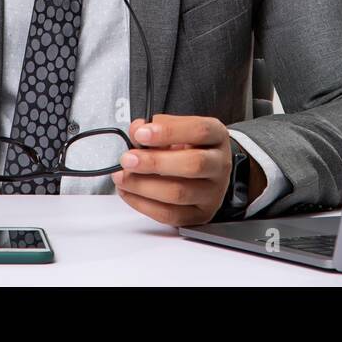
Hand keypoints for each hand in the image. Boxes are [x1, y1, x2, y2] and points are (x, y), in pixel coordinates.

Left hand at [111, 114, 253, 226]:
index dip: (169, 132)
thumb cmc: (191, 146)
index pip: (200, 131)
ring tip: (122, 177)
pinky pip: (170, 214)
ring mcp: (213, 192)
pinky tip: (128, 192)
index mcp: (216, 136)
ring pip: (179, 193)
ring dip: (143, 186)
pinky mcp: (199, 215)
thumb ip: (157, 126)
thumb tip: (136, 131)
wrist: (208, 171)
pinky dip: (143, 204)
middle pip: (193, 164)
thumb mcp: (179, 128)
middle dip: (154, 162)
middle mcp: (219, 164)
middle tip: (128, 159)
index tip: (141, 133)